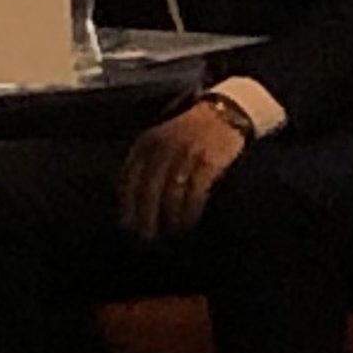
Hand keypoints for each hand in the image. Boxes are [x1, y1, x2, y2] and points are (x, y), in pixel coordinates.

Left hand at [119, 101, 249, 241]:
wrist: (224, 113)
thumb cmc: (188, 134)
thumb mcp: (159, 141)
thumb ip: (145, 165)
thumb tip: (132, 203)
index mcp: (145, 144)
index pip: (129, 180)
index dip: (128, 206)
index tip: (127, 226)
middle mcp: (161, 148)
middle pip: (148, 191)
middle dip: (146, 218)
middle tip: (147, 238)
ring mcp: (185, 154)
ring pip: (171, 195)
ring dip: (170, 219)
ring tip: (171, 233)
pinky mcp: (207, 161)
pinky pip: (194, 193)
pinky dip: (190, 212)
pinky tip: (189, 223)